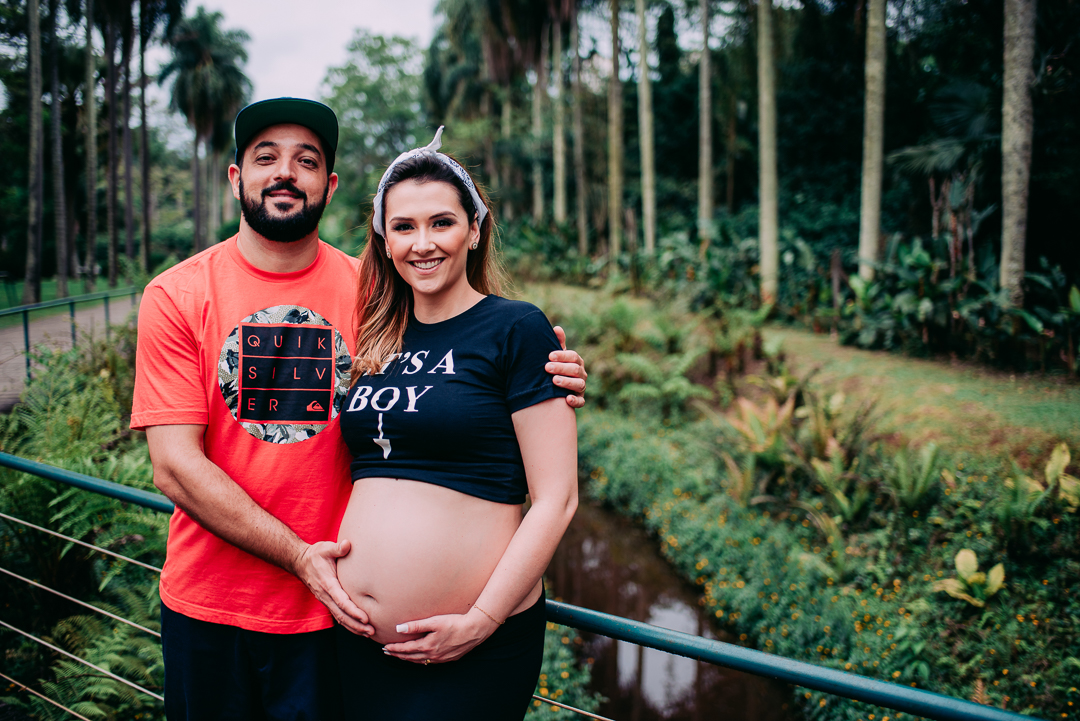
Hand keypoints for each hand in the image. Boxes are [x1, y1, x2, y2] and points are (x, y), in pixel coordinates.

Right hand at [292, 539, 373, 636]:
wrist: (300, 562)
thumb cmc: (315, 555)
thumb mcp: (325, 548)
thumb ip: (337, 548)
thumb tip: (347, 544)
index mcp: (327, 584)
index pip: (341, 601)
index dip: (353, 611)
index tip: (365, 618)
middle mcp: (326, 595)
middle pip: (341, 615)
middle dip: (356, 624)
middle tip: (371, 631)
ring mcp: (326, 600)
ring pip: (340, 618)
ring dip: (353, 627)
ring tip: (368, 633)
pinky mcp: (327, 601)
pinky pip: (338, 615)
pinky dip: (348, 624)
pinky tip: (359, 628)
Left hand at [382, 609, 497, 663]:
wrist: (474, 630)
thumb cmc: (455, 623)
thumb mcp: (434, 621)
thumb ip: (416, 626)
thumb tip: (399, 628)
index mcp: (427, 646)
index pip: (406, 649)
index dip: (394, 648)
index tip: (385, 647)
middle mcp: (432, 655)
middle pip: (410, 657)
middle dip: (397, 655)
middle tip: (387, 653)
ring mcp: (440, 659)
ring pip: (419, 661)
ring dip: (407, 659)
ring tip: (399, 655)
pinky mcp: (448, 659)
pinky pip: (429, 662)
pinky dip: (419, 660)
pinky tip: (419, 658)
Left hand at [549, 326, 586, 408]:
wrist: (555, 389)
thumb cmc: (556, 368)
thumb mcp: (557, 356)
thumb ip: (558, 343)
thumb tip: (556, 328)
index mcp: (576, 362)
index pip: (573, 356)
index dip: (562, 355)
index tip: (550, 355)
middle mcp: (581, 374)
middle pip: (575, 370)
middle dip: (561, 368)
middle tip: (547, 367)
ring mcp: (581, 387)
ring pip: (579, 384)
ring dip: (567, 382)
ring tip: (554, 381)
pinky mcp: (580, 400)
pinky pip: (581, 402)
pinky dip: (576, 401)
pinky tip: (567, 399)